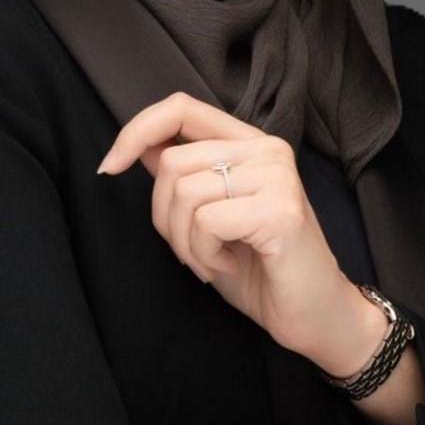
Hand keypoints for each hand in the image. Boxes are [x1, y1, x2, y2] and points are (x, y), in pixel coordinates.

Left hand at [96, 90, 375, 367]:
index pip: (181, 107)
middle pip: (173, 162)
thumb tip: (139, 146)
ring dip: (185, 242)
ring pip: (184, 191)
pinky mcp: (280, 211)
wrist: (316, 317)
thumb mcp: (209, 216)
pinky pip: (206, 221)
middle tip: (194, 249)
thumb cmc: (260, 268)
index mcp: (249, 143)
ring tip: (214, 260)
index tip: (108, 167)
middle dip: (164, 216)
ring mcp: (276, 177)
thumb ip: (183, 176)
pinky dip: (204, 254)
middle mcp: (266, 149)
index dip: (136, 130)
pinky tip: (230, 265)